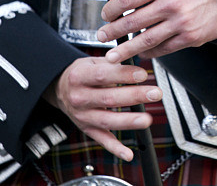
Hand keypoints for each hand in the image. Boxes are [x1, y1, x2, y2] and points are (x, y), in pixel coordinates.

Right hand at [43, 57, 161, 160]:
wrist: (60, 89)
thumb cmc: (82, 74)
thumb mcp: (92, 62)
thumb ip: (113, 64)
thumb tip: (137, 67)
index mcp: (79, 77)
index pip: (103, 76)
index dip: (123, 75)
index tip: (142, 74)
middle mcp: (79, 98)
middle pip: (108, 99)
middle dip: (134, 96)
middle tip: (155, 93)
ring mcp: (83, 116)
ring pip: (107, 121)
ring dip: (128, 121)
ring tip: (147, 119)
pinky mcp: (87, 129)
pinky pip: (102, 140)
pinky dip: (115, 149)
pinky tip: (128, 153)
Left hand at [98, 0, 216, 61]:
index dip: (111, 9)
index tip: (105, 14)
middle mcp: (170, 4)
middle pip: (132, 21)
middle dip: (113, 32)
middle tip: (102, 37)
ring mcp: (181, 23)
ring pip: (146, 40)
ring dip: (126, 49)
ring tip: (114, 55)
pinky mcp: (190, 38)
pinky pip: (164, 48)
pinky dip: (151, 53)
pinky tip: (142, 54)